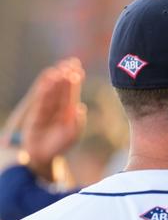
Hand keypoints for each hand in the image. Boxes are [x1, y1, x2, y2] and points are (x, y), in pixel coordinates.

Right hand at [21, 58, 86, 180]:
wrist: (43, 155)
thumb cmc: (60, 144)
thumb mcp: (73, 134)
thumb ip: (78, 122)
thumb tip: (81, 108)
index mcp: (68, 109)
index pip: (71, 92)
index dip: (75, 81)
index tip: (78, 69)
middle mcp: (57, 107)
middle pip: (61, 88)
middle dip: (65, 76)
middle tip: (70, 64)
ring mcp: (46, 109)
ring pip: (51, 92)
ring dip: (54, 81)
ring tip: (58, 71)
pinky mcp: (35, 113)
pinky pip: (40, 100)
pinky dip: (43, 91)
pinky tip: (47, 81)